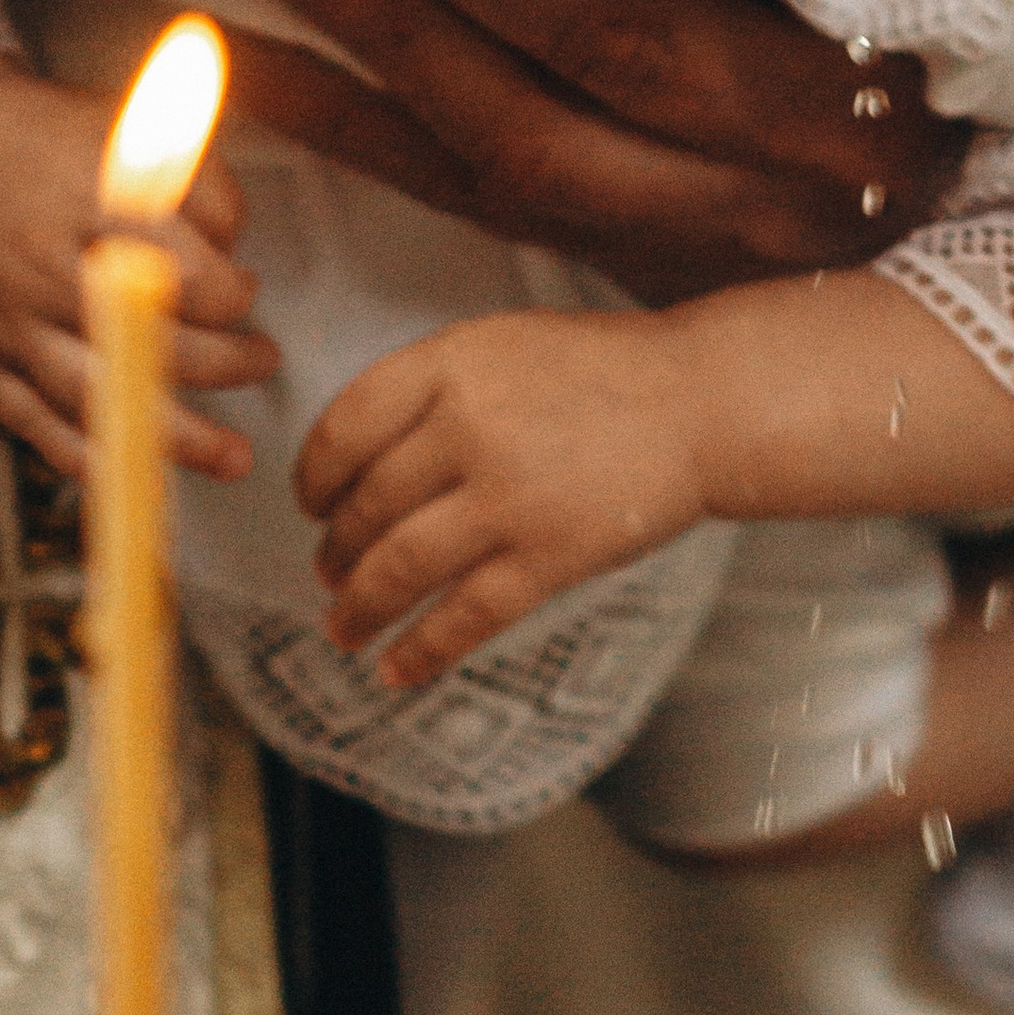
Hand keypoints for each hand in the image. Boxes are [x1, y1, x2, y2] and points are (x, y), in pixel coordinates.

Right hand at [0, 58, 277, 482]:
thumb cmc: (40, 137)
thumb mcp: (127, 128)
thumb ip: (195, 181)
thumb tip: (236, 249)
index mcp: (84, 203)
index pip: (177, 269)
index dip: (229, 291)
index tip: (244, 289)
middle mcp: (40, 265)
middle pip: (143, 340)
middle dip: (222, 361)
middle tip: (262, 358)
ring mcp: (5, 318)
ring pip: (91, 395)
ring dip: (172, 435)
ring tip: (233, 456)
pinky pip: (32, 422)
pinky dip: (85, 458)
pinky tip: (138, 476)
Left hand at [241, 0, 964, 304]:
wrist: (983, 295)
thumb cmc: (949, 90)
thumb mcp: (918, 3)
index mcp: (832, 101)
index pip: (653, 22)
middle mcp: (755, 187)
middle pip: (563, 80)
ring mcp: (686, 246)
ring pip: (504, 156)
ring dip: (376, 62)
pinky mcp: (630, 279)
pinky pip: (479, 212)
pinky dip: (370, 145)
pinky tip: (278, 89)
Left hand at [299, 311, 703, 686]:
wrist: (703, 402)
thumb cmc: (600, 372)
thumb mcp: (504, 344)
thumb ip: (432, 387)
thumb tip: (353, 461)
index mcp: (452, 363)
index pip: (346, 426)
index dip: (314, 475)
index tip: (310, 503)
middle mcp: (472, 427)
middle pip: (368, 503)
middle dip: (336, 548)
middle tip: (329, 570)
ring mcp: (512, 495)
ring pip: (401, 565)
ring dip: (361, 605)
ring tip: (343, 626)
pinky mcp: (552, 554)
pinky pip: (468, 615)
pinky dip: (423, 650)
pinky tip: (396, 670)